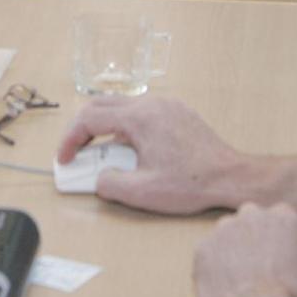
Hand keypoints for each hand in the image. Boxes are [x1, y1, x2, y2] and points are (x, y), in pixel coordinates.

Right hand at [56, 96, 242, 214]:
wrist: (232, 176)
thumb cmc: (191, 184)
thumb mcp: (144, 192)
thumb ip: (110, 184)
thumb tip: (98, 178)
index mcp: (139, 118)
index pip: (90, 119)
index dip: (70, 139)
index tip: (64, 158)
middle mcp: (150, 103)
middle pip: (101, 104)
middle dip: (81, 128)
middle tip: (74, 151)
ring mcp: (165, 104)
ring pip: (121, 106)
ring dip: (104, 126)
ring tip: (100, 153)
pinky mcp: (176, 111)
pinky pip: (140, 111)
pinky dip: (124, 126)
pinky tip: (130, 149)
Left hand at [194, 203, 296, 296]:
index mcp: (285, 218)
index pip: (283, 218)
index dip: (285, 240)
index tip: (285, 258)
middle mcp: (251, 215)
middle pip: (252, 220)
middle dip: (256, 237)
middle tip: (261, 267)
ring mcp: (223, 230)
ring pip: (227, 234)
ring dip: (233, 249)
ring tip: (240, 280)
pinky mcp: (202, 249)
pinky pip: (209, 253)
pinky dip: (215, 267)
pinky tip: (225, 288)